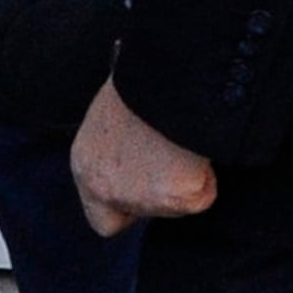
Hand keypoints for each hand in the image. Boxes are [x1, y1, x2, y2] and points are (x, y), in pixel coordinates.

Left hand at [71, 77, 215, 237]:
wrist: (164, 74)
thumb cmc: (141, 81)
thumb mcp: (113, 116)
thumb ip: (118, 148)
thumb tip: (139, 156)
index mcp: (85, 165)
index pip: (103, 219)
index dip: (131, 207)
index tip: (149, 186)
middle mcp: (105, 188)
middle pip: (144, 212)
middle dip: (163, 194)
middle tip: (173, 160)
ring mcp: (141, 198)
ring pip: (176, 204)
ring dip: (185, 178)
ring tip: (181, 139)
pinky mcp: (178, 196)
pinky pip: (204, 193)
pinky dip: (207, 172)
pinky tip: (197, 144)